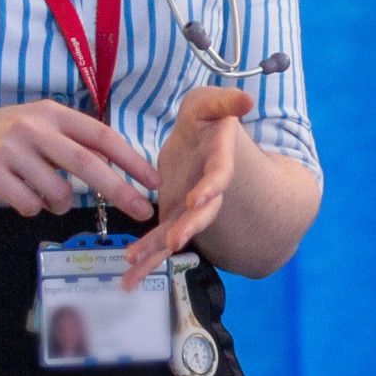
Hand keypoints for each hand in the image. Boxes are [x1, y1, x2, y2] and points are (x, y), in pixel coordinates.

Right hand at [0, 100, 158, 218]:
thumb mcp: (33, 129)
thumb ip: (69, 142)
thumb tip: (113, 164)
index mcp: (49, 112)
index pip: (101, 135)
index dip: (131, 159)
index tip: (154, 180)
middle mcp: (32, 125)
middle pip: (88, 164)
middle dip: (120, 190)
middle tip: (142, 211)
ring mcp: (9, 148)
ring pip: (57, 192)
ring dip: (57, 204)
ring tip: (41, 195)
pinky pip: (29, 204)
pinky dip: (30, 208)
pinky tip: (14, 194)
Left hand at [128, 86, 254, 282]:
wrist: (200, 141)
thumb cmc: (205, 120)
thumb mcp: (210, 104)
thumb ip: (224, 101)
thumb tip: (246, 100)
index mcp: (219, 163)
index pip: (219, 175)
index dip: (211, 187)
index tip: (199, 198)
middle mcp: (208, 192)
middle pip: (203, 213)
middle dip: (189, 227)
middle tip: (175, 242)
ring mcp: (191, 208)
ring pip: (179, 232)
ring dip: (159, 250)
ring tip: (137, 266)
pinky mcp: (174, 216)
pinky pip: (160, 239)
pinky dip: (145, 256)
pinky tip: (128, 275)